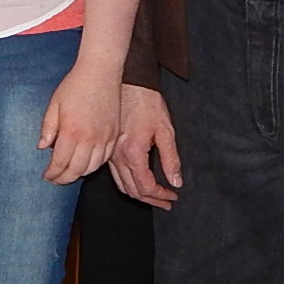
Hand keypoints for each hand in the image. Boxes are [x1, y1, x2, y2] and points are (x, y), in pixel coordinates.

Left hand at [39, 60, 121, 182]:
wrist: (101, 72)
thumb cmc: (75, 85)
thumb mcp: (54, 104)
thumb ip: (48, 128)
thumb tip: (42, 147)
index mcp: (71, 132)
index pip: (60, 163)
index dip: (52, 174)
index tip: (46, 176)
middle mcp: (89, 139)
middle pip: (76, 170)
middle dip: (64, 178)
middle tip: (55, 179)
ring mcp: (104, 138)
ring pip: (92, 167)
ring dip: (79, 173)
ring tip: (69, 172)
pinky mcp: (114, 134)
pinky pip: (105, 158)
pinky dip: (94, 165)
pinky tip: (86, 163)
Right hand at [111, 83, 181, 207]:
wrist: (129, 82)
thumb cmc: (147, 102)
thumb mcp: (165, 130)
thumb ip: (171, 159)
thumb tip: (176, 181)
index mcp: (132, 153)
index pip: (146, 186)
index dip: (161, 196)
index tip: (173, 196)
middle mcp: (117, 157)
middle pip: (132, 190)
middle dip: (151, 200)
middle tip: (167, 201)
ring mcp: (109, 153)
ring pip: (121, 185)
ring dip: (139, 194)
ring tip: (154, 196)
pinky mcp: (108, 148)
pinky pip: (115, 174)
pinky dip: (127, 183)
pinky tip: (138, 181)